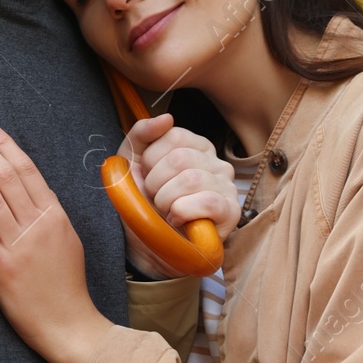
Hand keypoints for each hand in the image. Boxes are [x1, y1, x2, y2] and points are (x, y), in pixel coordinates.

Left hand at [0, 121, 113, 362]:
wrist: (70, 325)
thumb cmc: (68, 284)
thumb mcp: (68, 239)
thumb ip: (49, 214)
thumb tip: (30, 189)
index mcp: (55, 216)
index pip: (27, 171)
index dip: (6, 146)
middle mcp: (37, 226)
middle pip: (7, 177)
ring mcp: (19, 247)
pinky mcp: (2, 269)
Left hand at [121, 114, 239, 278]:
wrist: (146, 244)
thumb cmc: (142, 201)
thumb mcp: (131, 163)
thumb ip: (142, 135)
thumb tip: (165, 117)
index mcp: (194, 146)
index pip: (173, 136)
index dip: (151, 160)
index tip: (148, 177)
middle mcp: (215, 162)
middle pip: (179, 157)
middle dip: (155, 183)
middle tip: (155, 199)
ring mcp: (226, 186)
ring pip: (191, 178)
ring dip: (166, 200)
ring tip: (165, 211)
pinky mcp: (231, 212)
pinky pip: (207, 201)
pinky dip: (182, 213)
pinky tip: (177, 220)